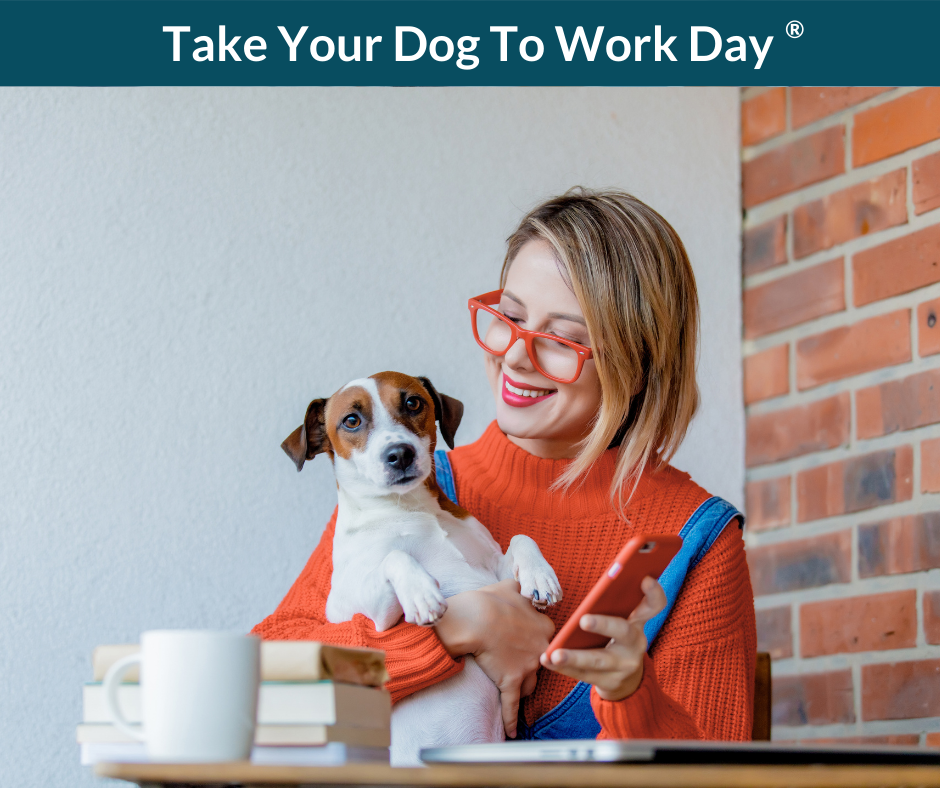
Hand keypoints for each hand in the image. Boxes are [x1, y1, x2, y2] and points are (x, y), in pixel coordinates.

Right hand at [434, 579, 554, 737]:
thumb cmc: (490, 600)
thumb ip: (522, 587)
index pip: (548, 638)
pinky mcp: (511, 681)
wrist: (474, 618)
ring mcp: (527, 667)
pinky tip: (513, 732)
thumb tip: (523, 584)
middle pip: (543, 663)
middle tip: (521, 663)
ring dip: (524, 687)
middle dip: (533, 664)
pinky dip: (512, 720)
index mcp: (544, 627)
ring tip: (518, 692)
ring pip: (531, 684)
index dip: (536, 639)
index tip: (527, 640)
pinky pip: (512, 705)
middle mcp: (541, 649)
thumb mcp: (511, 586)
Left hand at [539, 576, 666, 701]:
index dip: (654, 592)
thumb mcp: (622, 621)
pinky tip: (546, 660)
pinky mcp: (610, 682)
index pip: (654, 605)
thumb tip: (599, 581)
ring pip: (598, 660)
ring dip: (574, 657)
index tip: (645, 578)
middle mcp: (636, 643)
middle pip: (623, 632)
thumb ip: (613, 603)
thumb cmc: (616, 639)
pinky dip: (563, 668)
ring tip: (554, 654)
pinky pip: (583, 675)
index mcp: (638, 622)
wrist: (627, 680)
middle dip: (603, 624)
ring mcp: (624, 665)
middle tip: (583, 620)